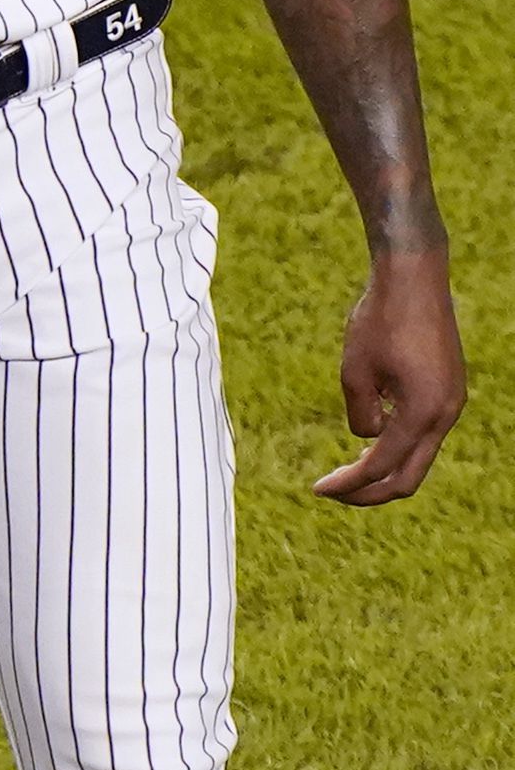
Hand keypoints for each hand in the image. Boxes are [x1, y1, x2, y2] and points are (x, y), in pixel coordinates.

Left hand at [314, 249, 464, 504]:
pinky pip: (423, 430)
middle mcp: (445, 414)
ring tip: (348, 470)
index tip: (317, 489)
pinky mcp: (447, 389)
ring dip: (384, 467)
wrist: (413, 277)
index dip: (350, 485)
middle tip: (332, 492)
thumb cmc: (379, 319)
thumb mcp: (355, 369)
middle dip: (370, 491)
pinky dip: (397, 443)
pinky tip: (371, 434)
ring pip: (419, 454)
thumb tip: (369, 439)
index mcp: (423, 413)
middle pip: (409, 475)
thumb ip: (361, 412)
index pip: (383, 467)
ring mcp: (451, 402)